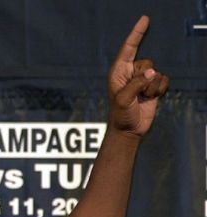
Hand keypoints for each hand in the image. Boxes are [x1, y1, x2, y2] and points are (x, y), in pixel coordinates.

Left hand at [107, 16, 168, 137]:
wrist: (129, 129)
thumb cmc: (120, 115)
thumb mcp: (124, 100)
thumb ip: (136, 84)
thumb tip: (151, 72)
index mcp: (118, 71)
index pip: (128, 48)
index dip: (137, 33)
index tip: (144, 19)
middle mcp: (130, 72)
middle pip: (147, 63)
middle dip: (145, 79)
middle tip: (137, 94)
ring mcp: (142, 79)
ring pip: (157, 73)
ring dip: (152, 88)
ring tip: (142, 98)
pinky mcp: (153, 86)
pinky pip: (164, 80)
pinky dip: (160, 90)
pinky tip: (151, 98)